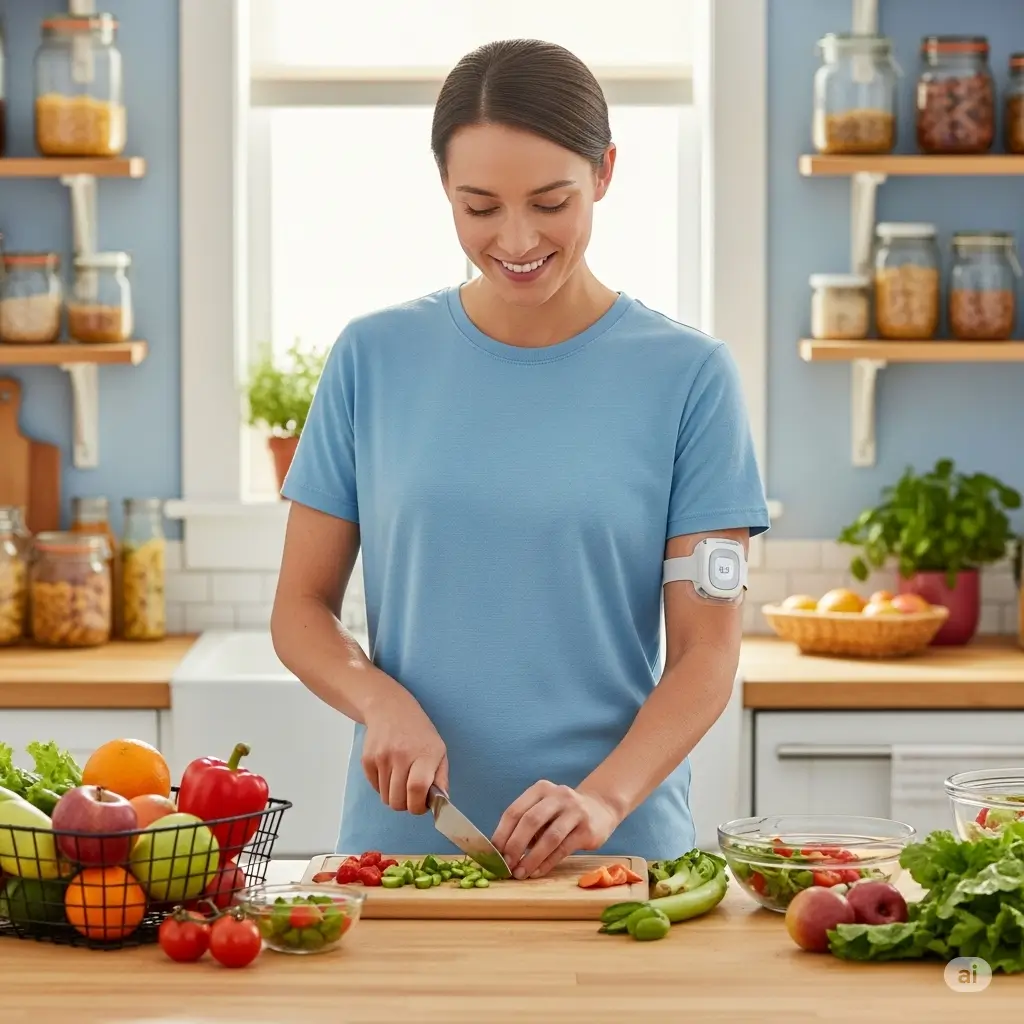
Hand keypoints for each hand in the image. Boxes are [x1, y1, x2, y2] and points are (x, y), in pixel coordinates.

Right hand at [361, 685, 447, 814]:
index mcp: (425, 753)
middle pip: (398, 800)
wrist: (390, 708)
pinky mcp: (367, 759)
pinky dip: (382, 786)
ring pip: (385, 798)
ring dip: (394, 795)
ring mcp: (382, 757)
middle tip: (411, 795)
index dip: (418, 805)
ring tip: (401, 779)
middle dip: (406, 805)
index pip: (417, 788)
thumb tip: (441, 803)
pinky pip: (374, 788)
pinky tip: (390, 771)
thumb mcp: (439, 750)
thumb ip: (441, 778)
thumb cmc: (419, 732)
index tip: (420, 806)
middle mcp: (401, 755)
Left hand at [491, 781, 620, 878]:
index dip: (501, 834)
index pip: (515, 811)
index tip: (492, 854)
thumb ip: (525, 824)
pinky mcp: (587, 829)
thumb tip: (500, 852)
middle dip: (514, 845)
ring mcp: (575, 811)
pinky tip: (536, 872)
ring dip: (531, 858)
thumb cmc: (562, 814)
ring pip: (549, 837)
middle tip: (505, 865)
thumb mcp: (543, 810)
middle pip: (530, 821)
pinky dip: (547, 863)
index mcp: (540, 789)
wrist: (600, 808)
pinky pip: (563, 849)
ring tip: (520, 873)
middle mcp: (558, 796)